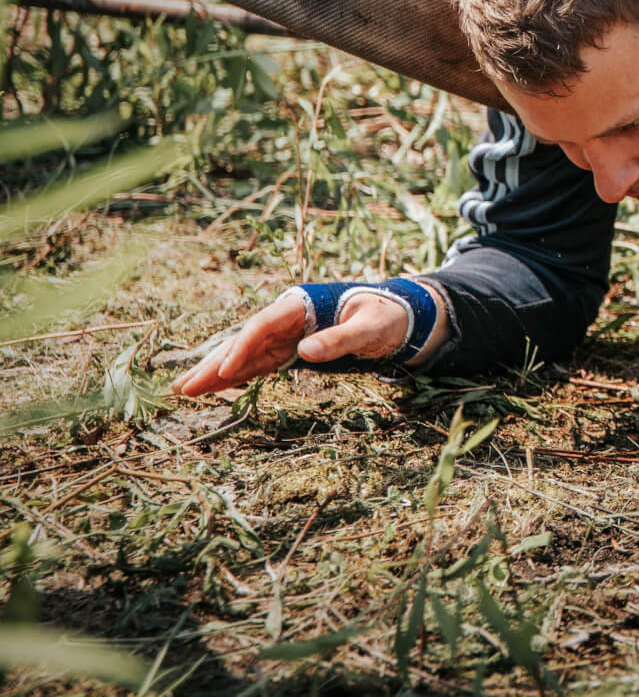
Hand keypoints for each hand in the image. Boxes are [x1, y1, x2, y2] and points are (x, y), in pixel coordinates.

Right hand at [170, 289, 408, 397]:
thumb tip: (305, 353)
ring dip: (218, 373)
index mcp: (302, 305)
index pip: (262, 326)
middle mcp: (288, 318)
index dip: (241, 348)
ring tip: (185, 391)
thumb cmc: (386, 316)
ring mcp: (288, 335)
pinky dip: (238, 376)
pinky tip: (217, 388)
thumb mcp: (371, 327)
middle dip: (214, 364)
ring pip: (246, 354)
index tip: (223, 372)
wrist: (397, 313)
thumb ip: (340, 339)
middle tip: (183, 388)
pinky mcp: (292, 349)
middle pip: (244, 341)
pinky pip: (260, 363)